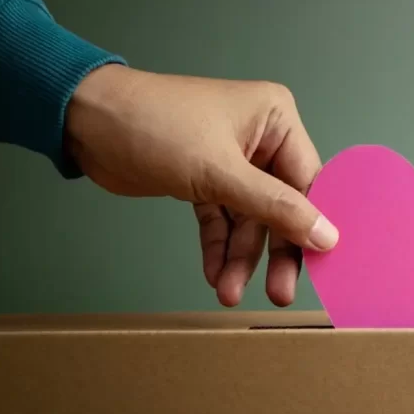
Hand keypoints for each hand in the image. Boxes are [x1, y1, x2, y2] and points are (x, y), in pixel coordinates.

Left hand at [64, 64, 338, 307]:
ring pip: (249, 219)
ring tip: (230, 293)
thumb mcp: (221, 173)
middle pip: (281, 206)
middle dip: (274, 251)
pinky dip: (219, 247)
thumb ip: (276, 207)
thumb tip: (328, 236)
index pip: (308, 181)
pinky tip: (215, 274)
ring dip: (240, 257)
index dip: (314, 224)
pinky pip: (222, 220)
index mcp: (277, 120)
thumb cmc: (156, 128)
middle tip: (279, 294)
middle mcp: (261, 139)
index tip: (322, 265)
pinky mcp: (205, 180)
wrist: (85, 122)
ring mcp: (234, 161)